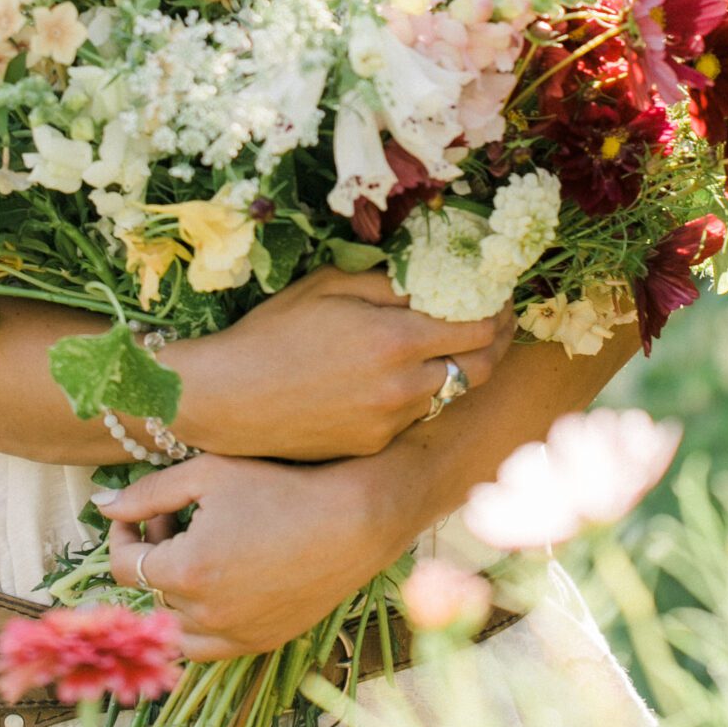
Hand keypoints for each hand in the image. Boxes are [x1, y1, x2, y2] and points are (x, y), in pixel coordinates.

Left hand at [97, 452, 396, 659]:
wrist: (352, 521)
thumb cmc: (279, 488)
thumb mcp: (207, 476)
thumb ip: (147, 494)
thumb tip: (101, 508)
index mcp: (187, 572)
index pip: (124, 566)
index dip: (122, 536)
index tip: (137, 514)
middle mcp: (206, 615)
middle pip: (150, 590)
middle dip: (153, 552)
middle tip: (178, 517)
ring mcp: (234, 636)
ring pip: (174, 622)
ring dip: (172, 589)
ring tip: (198, 549)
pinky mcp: (259, 644)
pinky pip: (206, 647)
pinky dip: (197, 620)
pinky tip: (217, 579)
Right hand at [181, 263, 515, 461]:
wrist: (228, 399)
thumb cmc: (273, 332)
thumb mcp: (329, 286)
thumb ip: (389, 284)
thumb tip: (435, 281)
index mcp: (394, 339)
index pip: (478, 328)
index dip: (498, 310)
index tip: (499, 295)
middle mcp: (402, 386)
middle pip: (479, 368)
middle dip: (497, 342)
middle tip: (497, 322)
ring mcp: (390, 422)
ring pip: (448, 393)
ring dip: (458, 368)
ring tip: (452, 344)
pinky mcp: (374, 445)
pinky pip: (415, 416)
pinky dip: (420, 393)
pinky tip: (403, 374)